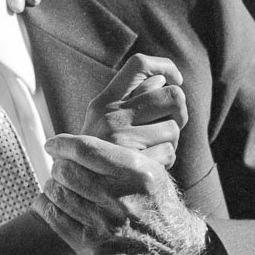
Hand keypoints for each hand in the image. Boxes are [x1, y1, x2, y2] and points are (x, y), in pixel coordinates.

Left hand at [33, 134, 206, 254]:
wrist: (176, 250)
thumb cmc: (157, 202)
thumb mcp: (152, 171)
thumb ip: (120, 152)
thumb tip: (82, 136)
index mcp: (139, 174)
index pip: (87, 150)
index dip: (63, 143)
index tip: (53, 143)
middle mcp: (123, 201)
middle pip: (68, 171)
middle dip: (59, 165)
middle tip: (60, 165)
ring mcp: (107, 227)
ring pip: (58, 193)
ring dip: (53, 185)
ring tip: (59, 184)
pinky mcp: (93, 248)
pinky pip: (54, 218)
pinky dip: (47, 206)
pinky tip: (53, 202)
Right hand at [83, 53, 186, 167]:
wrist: (75, 190)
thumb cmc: (99, 152)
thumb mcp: (105, 121)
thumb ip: (132, 98)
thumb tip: (164, 79)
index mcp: (104, 101)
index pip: (139, 64)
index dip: (165, 66)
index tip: (175, 79)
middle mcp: (111, 116)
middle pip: (172, 95)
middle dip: (179, 110)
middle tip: (170, 121)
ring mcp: (121, 140)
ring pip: (174, 127)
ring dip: (171, 139)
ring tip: (154, 148)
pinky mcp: (133, 163)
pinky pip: (170, 153)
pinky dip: (166, 160)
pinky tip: (151, 165)